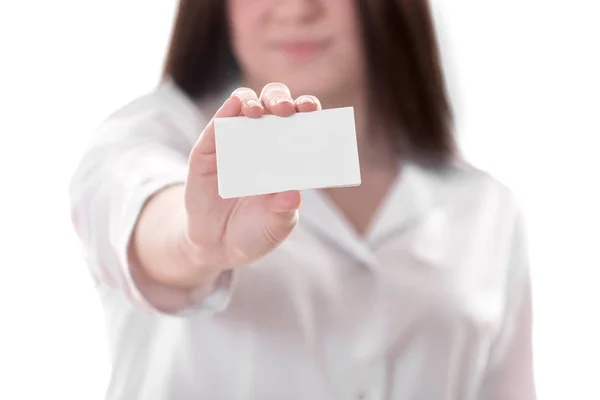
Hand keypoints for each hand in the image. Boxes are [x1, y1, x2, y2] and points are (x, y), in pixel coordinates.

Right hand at [183, 82, 321, 269]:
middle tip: (285, 110)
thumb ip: (284, 211)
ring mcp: (234, 143)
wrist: (219, 247)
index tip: (312, 109)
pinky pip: (217, 126)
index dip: (307, 111)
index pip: (300, 123)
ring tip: (256, 112)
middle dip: (280, 100)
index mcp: (287, 155)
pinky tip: (234, 106)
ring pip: (244, 105)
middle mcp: (262, 141)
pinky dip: (226, 112)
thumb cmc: (256, 232)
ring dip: (252, 102)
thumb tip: (294, 195)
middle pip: (273, 105)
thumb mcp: (275, 227)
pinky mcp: (207, 151)